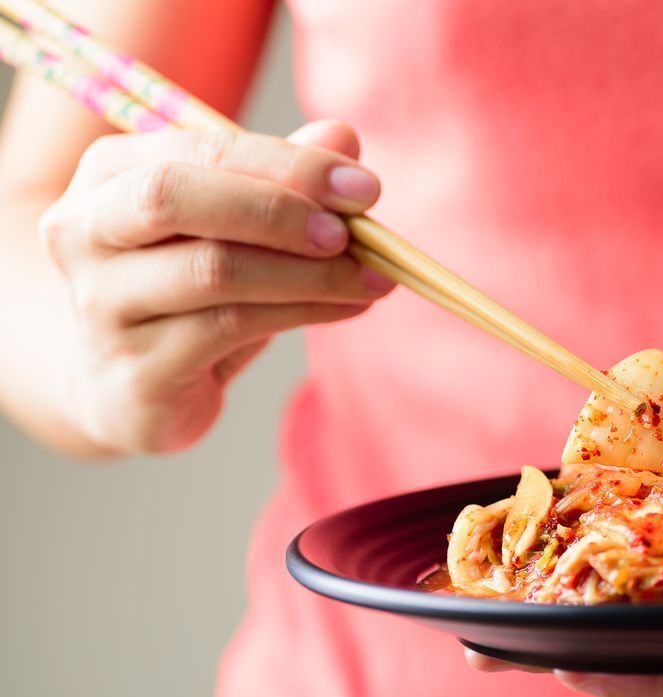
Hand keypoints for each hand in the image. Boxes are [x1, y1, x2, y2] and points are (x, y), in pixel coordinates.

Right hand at [38, 120, 390, 454]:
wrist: (126, 388)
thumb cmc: (186, 291)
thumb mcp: (234, 226)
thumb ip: (282, 177)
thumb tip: (342, 137)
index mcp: (108, 175)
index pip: (200, 150)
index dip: (288, 164)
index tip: (363, 188)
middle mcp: (86, 232)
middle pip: (175, 198)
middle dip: (278, 210)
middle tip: (352, 233)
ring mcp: (100, 304)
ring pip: (213, 271)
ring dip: (309, 273)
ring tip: (370, 278)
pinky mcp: (134, 369)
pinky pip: (231, 328)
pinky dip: (304, 312)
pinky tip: (347, 307)